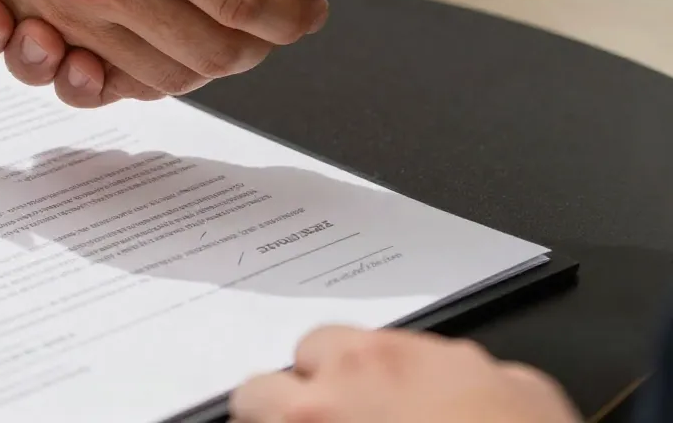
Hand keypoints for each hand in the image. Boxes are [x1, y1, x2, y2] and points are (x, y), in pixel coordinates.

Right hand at [230, 326, 579, 422]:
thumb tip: (290, 421)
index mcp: (322, 412)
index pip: (253, 392)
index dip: (262, 416)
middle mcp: (373, 367)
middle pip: (313, 347)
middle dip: (320, 383)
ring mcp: (445, 359)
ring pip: (386, 345)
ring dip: (382, 376)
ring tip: (404, 422)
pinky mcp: (508, 371)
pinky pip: (458, 365)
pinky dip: (453, 390)